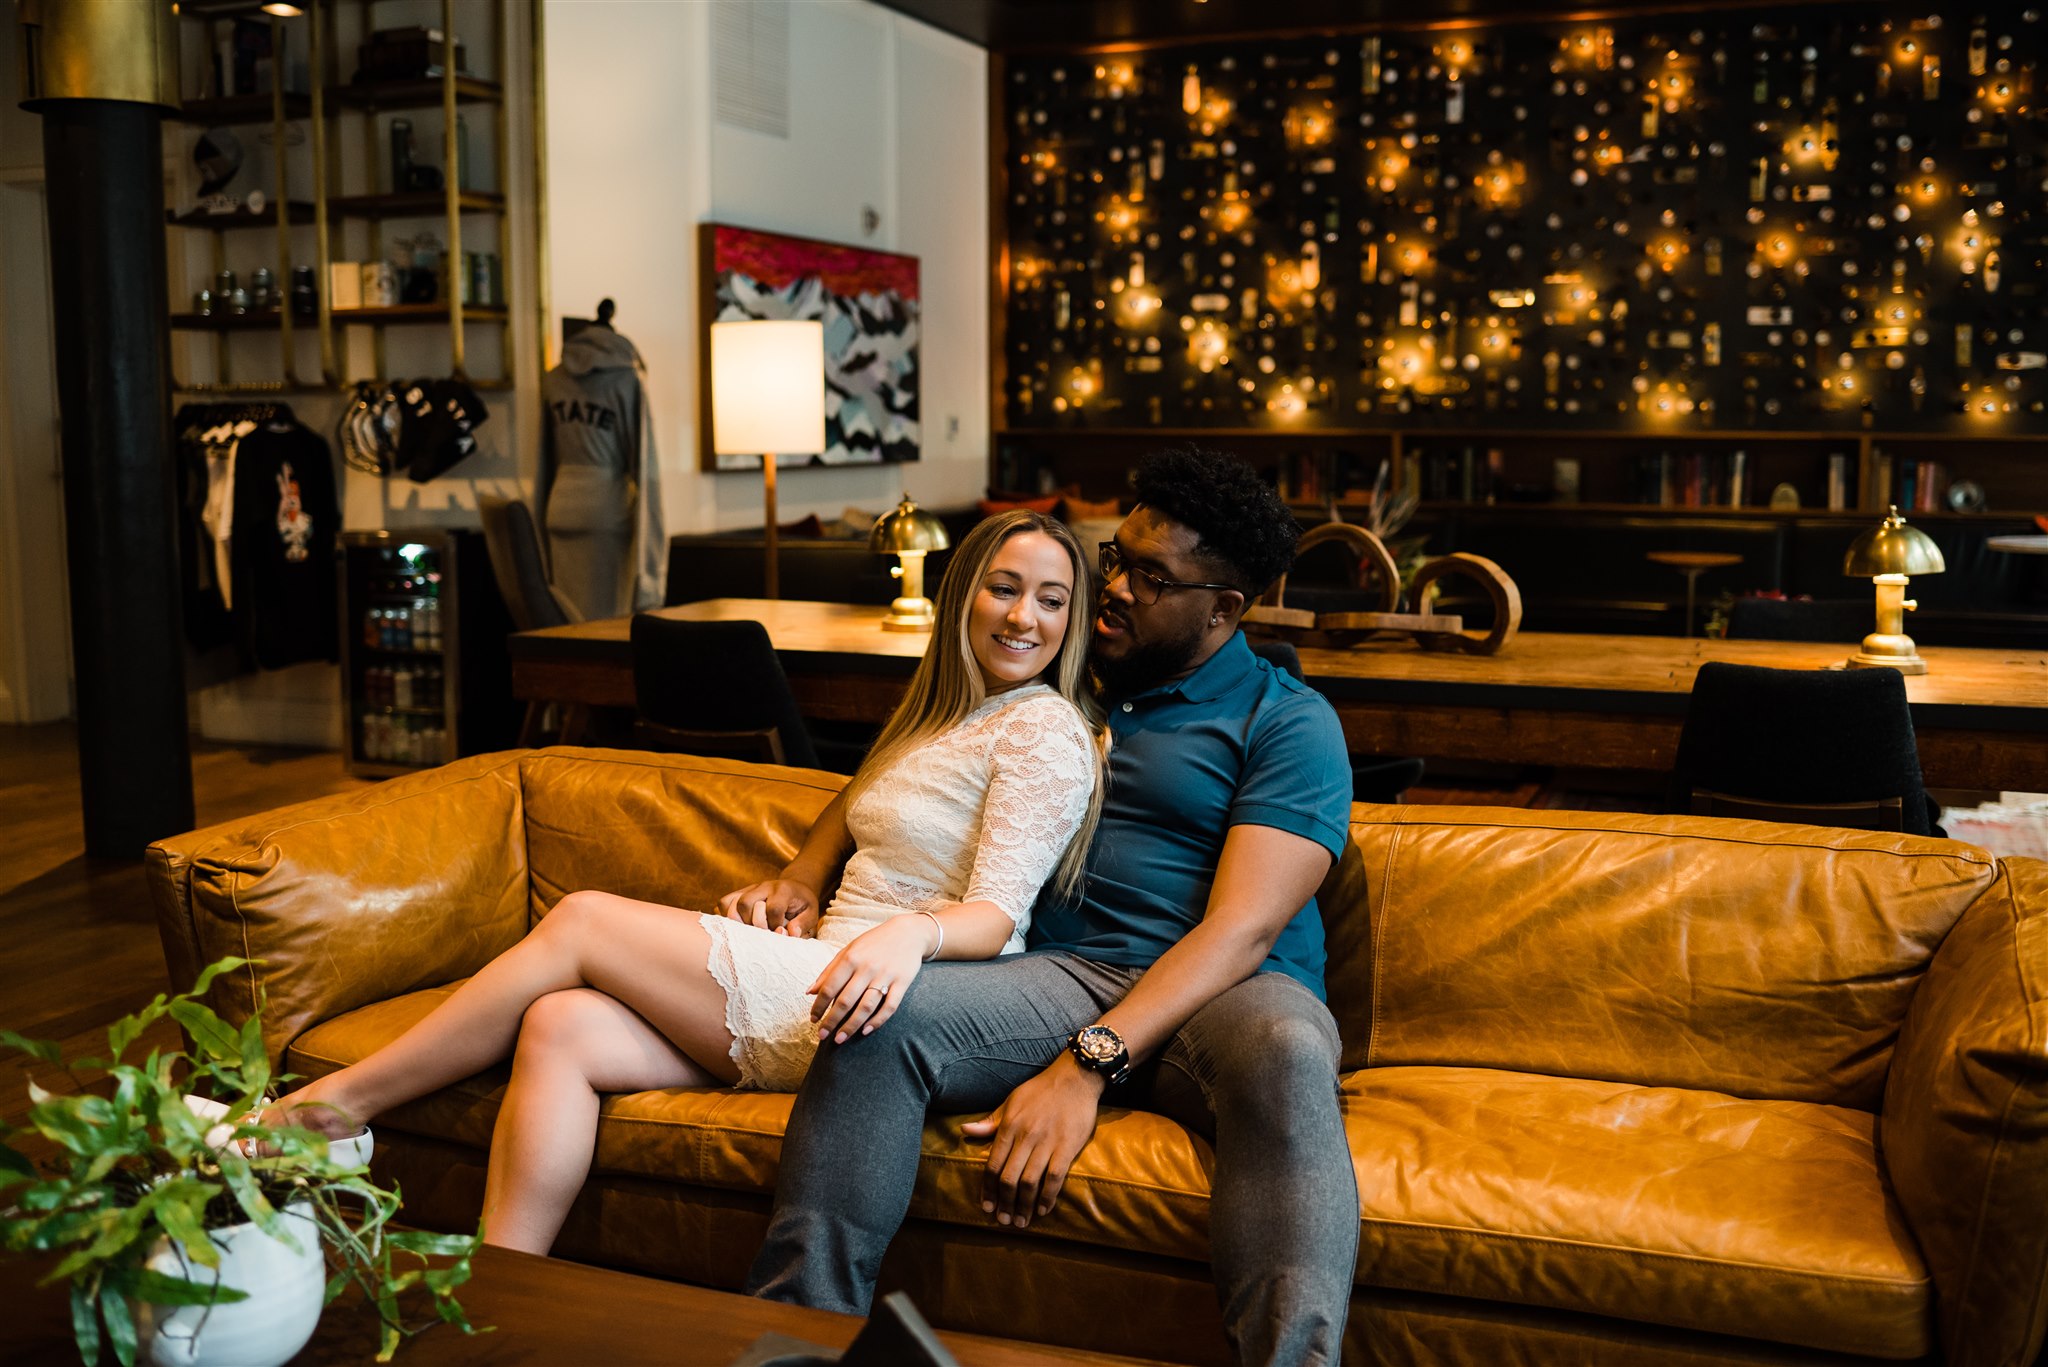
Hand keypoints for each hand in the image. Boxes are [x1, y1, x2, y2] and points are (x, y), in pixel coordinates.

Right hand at [717, 878, 820, 935]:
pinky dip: (726, 916)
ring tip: (750, 931)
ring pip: (731, 903)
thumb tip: (787, 933)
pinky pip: (723, 902)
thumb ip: (802, 925)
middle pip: (745, 904)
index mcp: (784, 890)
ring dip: (737, 922)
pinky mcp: (741, 893)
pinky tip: (740, 925)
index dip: (774, 925)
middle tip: (762, 932)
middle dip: (752, 924)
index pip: (772, 908)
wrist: (795, 888)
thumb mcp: (811, 914)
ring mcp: (750, 889)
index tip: (779, 932)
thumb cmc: (802, 905)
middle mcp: (764, 886)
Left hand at [807, 915, 934, 1043]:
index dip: (819, 1006)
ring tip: (839, 1039)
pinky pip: (889, 1006)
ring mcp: (885, 976)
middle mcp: (867, 968)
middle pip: (845, 1001)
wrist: (908, 932)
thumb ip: (829, 971)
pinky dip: (877, 1021)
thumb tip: (809, 992)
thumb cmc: (873, 943)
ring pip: (866, 1007)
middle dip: (831, 1021)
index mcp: (851, 958)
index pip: (829, 988)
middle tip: (822, 1036)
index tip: (813, 1020)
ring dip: (851, 1026)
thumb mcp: (849, 950)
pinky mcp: (902, 982)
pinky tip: (866, 1031)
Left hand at [960, 1054, 1103, 1229]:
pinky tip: (1043, 1209)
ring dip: (1023, 1206)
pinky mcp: (1067, 1147)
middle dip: (1004, 1204)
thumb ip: (990, 1121)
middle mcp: (1025, 1136)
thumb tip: (964, 1129)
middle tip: (1003, 1221)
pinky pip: (1054, 1177)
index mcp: (1009, 1126)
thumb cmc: (1040, 1091)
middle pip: (1008, 1178)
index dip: (987, 1190)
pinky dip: (1047, 1197)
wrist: (1074, 1078)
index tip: (986, 1207)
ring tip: (1021, 1222)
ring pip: (1029, 1182)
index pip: (992, 1165)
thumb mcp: (1011, 1101)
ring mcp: (1047, 1143)